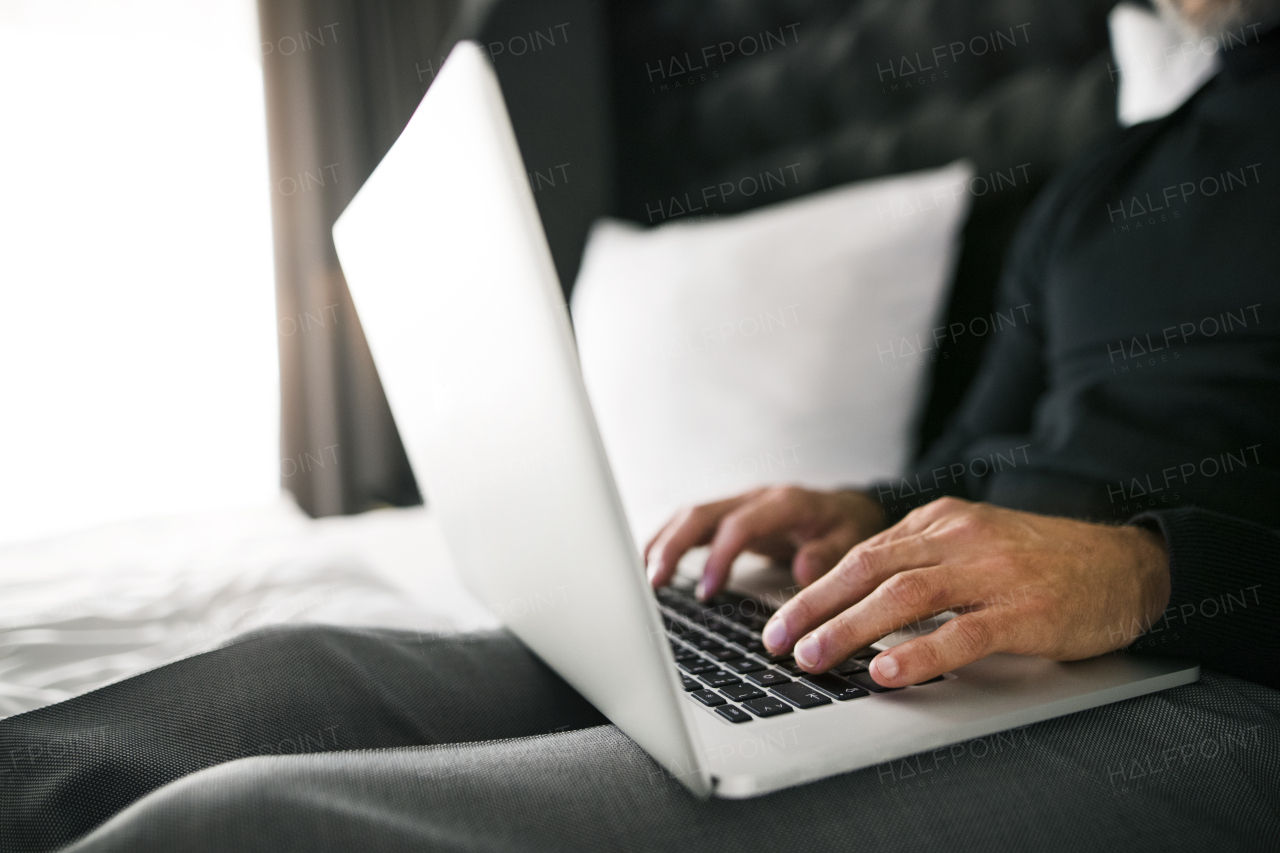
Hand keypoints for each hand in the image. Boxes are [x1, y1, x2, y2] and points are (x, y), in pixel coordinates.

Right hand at [644, 486, 886, 599]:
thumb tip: (803, 571)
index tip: (706, 592)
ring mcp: (741, 503)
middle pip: (703, 514)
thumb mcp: (852, 542)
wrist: (850, 508)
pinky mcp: (731, 515)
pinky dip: (670, 541)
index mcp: (785, 502)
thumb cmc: (849, 527)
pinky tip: (654, 564)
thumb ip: (829, 555)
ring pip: (691, 515)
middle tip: (654, 582)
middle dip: (673, 546)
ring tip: (644, 576)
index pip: (739, 525)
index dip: (719, 557)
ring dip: (664, 543)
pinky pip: (694, 524)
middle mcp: (756, 497)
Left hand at [760, 497, 1171, 686]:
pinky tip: (887, 672)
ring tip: (813, 658)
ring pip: (905, 595)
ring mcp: (992, 572)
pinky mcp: (1024, 611)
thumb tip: (855, 593)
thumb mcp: (973, 540)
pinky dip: (920, 654)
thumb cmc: (1042, 560)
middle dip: (814, 606)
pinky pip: (962, 632)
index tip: (781, 621)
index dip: (816, 588)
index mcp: (940, 520)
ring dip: (850, 628)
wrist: (1127, 563)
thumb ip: (920, 558)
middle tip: (776, 641)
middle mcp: (960, 537)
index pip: (862, 553)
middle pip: (869, 568)